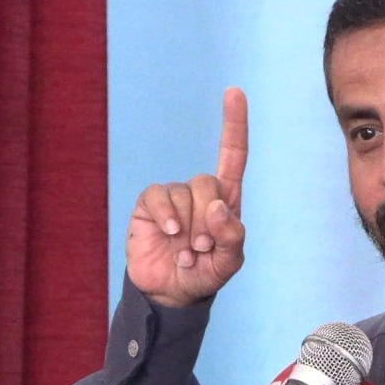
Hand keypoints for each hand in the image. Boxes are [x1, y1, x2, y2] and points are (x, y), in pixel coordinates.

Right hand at [126, 87, 247, 306]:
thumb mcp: (229, 262)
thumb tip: (218, 207)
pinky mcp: (150, 204)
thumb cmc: (204, 273)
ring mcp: (173, 197)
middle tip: (202, 246)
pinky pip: (160, 197)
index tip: (234, 91)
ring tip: (186, 251)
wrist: (171, 292)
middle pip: (208, 182)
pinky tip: (169, 235)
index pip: (233, 155)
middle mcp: (199, 192)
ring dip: (188, 227)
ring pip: (185, 194)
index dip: (233, 124)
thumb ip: (232, 236)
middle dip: (208, 218)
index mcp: (225, 199)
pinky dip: (168, 216)